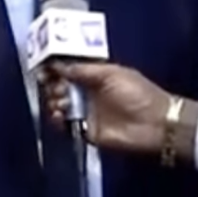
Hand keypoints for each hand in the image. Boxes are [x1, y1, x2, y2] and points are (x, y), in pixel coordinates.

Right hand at [37, 62, 175, 154]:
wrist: (154, 124)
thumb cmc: (137, 94)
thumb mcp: (111, 74)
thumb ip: (84, 70)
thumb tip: (59, 65)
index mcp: (96, 76)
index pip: (70, 70)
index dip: (56, 68)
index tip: (43, 67)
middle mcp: (88, 92)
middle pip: (61, 87)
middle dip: (53, 85)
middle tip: (56, 87)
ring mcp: (86, 112)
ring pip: (60, 105)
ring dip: (54, 101)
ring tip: (60, 102)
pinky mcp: (86, 131)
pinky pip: (65, 125)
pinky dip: (57, 120)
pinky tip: (59, 116)